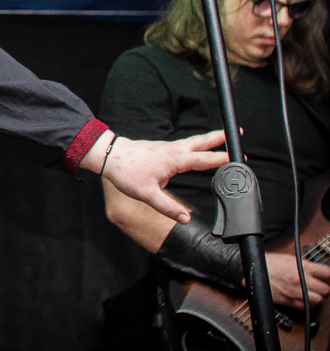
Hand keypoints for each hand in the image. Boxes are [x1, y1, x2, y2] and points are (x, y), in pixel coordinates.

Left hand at [98, 130, 228, 223]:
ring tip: (223, 137)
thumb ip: (167, 207)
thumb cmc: (126, 174)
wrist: (110, 156)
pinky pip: (184, 144)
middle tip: (237, 132)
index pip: (204, 160)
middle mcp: (173, 150)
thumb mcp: (147, 195)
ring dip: (209, 139)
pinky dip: (196, 144)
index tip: (239, 160)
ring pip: (193, 141)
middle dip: (220, 137)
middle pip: (202, 142)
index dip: (222, 160)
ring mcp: (167, 147)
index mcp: (174, 160)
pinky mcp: (162, 148)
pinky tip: (196, 149)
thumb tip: (186, 219)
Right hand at [265, 252, 329, 308]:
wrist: (251, 270)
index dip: (329, 276)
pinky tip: (302, 299)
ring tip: (311, 293)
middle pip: (326, 290)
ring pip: (318, 300)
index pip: (327, 273)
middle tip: (318, 286)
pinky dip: (307, 305)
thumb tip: (317, 271)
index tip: (328, 278)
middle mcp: (301, 280)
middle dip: (323, 288)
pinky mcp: (288, 301)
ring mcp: (295, 292)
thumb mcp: (289, 259)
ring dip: (316, 298)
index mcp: (302, 267)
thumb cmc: (267, 263)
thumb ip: (305, 266)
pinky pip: (306, 307)